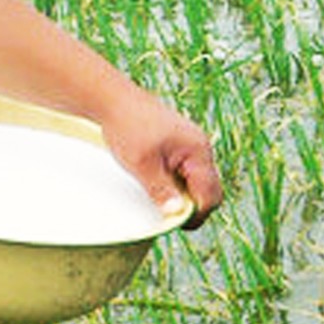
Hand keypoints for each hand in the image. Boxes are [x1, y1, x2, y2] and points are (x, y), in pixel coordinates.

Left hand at [99, 91, 223, 227]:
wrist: (114, 100)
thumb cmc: (128, 126)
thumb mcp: (142, 164)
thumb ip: (161, 190)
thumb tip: (176, 213)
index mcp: (198, 151)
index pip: (210, 194)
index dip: (197, 214)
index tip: (176, 224)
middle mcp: (201, 148)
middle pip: (210, 189)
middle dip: (194, 206)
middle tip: (169, 214)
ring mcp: (192, 145)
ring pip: (199, 181)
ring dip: (185, 193)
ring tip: (161, 196)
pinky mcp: (181, 144)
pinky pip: (189, 171)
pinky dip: (179, 182)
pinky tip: (158, 182)